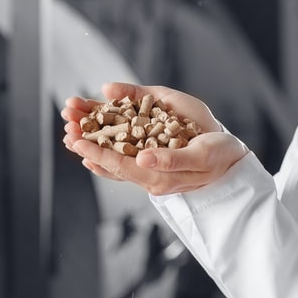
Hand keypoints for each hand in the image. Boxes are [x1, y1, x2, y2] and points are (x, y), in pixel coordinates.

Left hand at [61, 82, 248, 195]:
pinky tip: (91, 131)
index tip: (77, 140)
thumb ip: (172, 159)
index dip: (97, 152)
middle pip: (109, 159)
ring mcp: (147, 163)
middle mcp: (147, 172)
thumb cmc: (218, 156)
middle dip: (86, 141)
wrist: (231, 158)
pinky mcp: (150, 153)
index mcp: (157, 176)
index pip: (119, 165)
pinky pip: (121, 150)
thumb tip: (142, 158)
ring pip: (112, 153)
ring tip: (70, 120)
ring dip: (91, 136)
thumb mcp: (201, 156)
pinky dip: (104, 139)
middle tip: (66, 124)